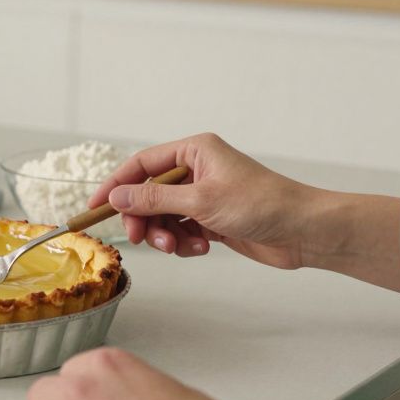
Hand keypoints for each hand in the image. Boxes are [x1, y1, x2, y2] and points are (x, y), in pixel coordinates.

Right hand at [91, 133, 318, 268]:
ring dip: (166, 235)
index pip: (141, 164)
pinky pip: (182, 230)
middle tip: (141, 238)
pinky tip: (202, 248)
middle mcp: (197, 170)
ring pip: (164, 216)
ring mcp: (204, 195)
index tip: (95, 207)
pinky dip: (185, 242)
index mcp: (194, 151)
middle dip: (144, 218)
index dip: (116, 185)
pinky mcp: (213, 219)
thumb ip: (154, 198)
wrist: (303, 231)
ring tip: (180, 247)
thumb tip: (117, 197)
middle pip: (149, 193)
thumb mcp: (200, 200)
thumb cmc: (262, 204)